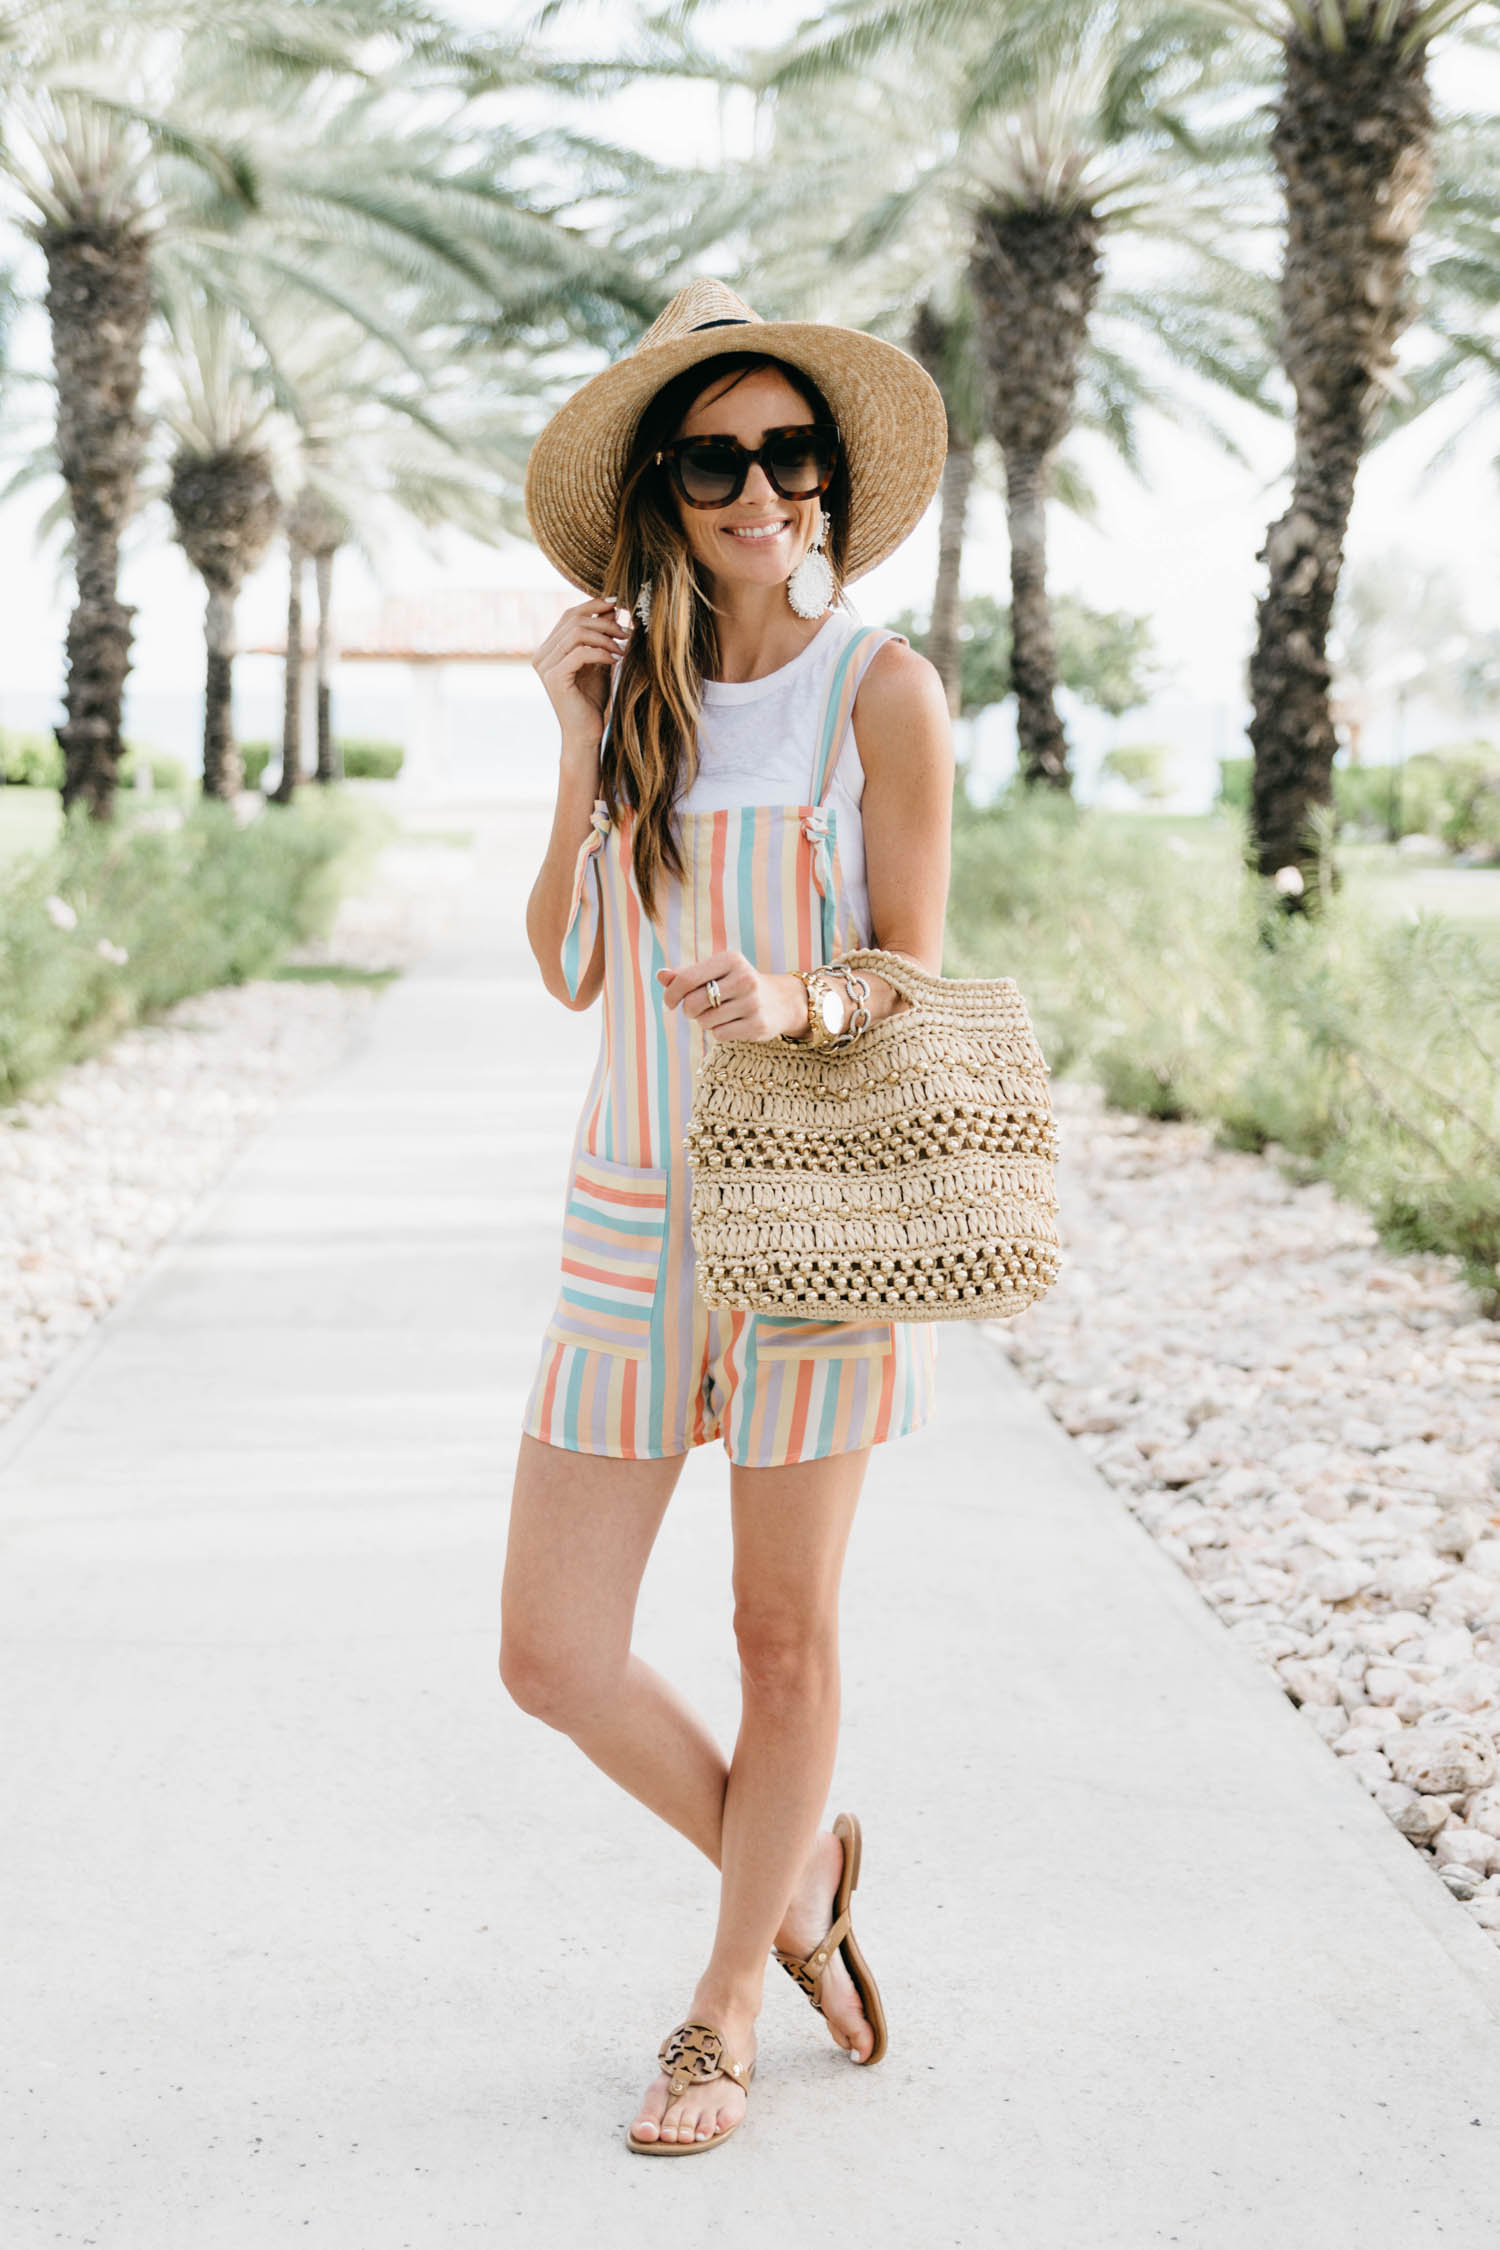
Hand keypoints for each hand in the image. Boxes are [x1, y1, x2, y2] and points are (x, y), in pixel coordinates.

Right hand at [532, 595, 632, 759]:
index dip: (593, 605)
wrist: (585, 734)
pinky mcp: (554, 678)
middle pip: (574, 620)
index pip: (570, 615)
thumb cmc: (591, 701)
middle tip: (627, 632)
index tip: (619, 603)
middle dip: (604, 622)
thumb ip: (601, 637)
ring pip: (577, 633)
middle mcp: (542, 655)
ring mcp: (545, 666)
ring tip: (624, 648)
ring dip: (606, 637)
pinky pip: (580, 652)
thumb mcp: (599, 661)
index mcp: (549, 648)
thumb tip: (612, 606)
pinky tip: (617, 659)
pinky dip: (602, 652)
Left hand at [656, 952, 805, 1042]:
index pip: (687, 979)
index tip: (669, 1003)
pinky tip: (732, 1023)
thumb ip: (686, 975)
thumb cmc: (737, 984)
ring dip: (705, 1022)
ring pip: (706, 1021)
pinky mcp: (758, 1025)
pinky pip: (720, 1035)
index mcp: (730, 959)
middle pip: (693, 1003)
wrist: (781, 1001)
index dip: (671, 994)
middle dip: (689, 1010)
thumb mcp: (714, 973)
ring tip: (719, 1014)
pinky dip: (719, 1032)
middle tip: (696, 1010)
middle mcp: (744, 978)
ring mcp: (753, 1002)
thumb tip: (660, 975)